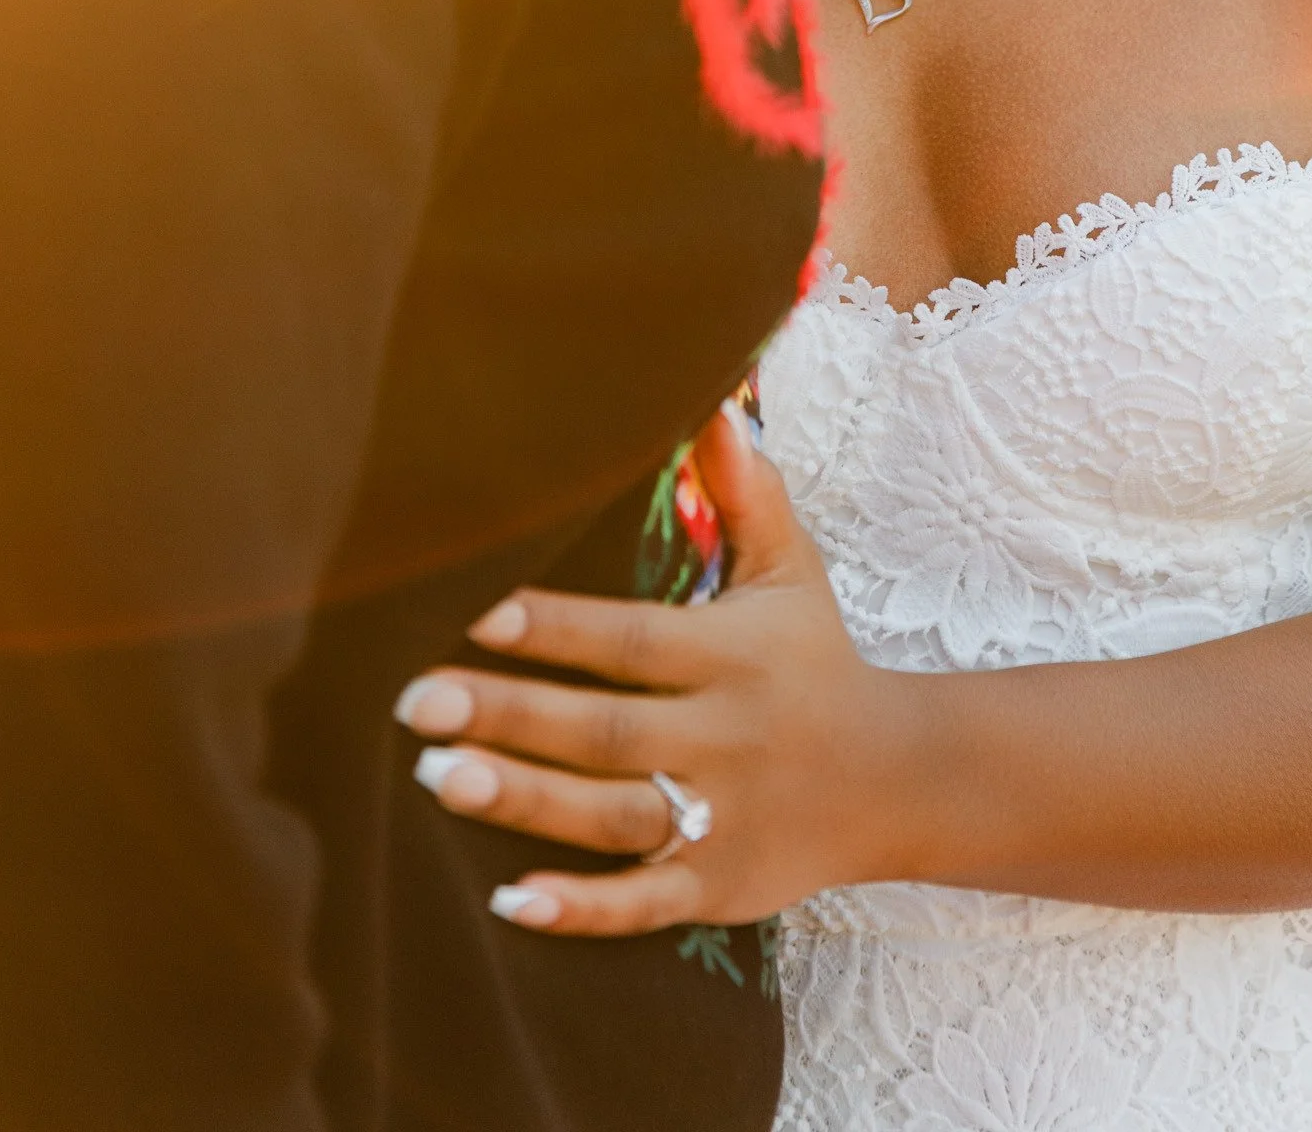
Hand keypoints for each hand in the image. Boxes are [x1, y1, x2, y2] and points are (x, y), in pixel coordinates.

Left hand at [394, 403, 913, 934]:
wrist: (900, 781)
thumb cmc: (817, 659)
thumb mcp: (790, 571)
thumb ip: (747, 491)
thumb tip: (713, 403)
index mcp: (734, 656)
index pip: (634, 640)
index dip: (557, 627)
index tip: (474, 611)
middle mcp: (727, 739)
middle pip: (608, 731)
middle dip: (510, 718)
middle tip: (411, 703)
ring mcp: (723, 821)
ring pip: (613, 817)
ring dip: (525, 803)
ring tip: (435, 780)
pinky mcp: (719, 891)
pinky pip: (642, 905)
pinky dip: (580, 907)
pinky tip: (508, 900)